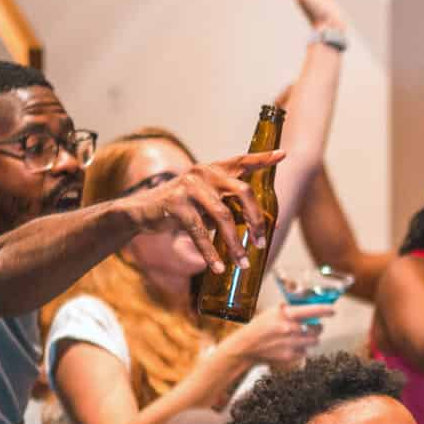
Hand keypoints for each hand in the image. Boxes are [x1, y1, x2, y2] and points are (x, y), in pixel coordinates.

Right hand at [117, 150, 282, 272]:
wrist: (141, 210)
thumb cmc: (180, 207)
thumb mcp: (206, 202)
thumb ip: (228, 206)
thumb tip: (258, 227)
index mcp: (214, 170)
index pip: (242, 161)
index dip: (263, 159)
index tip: (282, 155)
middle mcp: (204, 173)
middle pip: (243, 192)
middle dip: (256, 220)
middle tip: (261, 243)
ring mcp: (190, 186)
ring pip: (223, 216)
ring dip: (235, 244)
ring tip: (243, 263)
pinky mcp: (176, 204)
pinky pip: (199, 232)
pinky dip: (210, 253)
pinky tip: (217, 267)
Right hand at [222, 301, 327, 368]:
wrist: (247, 347)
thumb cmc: (261, 326)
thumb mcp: (274, 311)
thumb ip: (291, 308)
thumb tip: (311, 305)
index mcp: (286, 314)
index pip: (314, 310)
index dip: (326, 310)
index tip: (333, 311)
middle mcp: (290, 328)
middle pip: (318, 328)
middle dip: (317, 327)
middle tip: (313, 326)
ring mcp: (291, 343)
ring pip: (315, 341)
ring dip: (311, 338)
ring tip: (300, 336)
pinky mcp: (290, 356)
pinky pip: (306, 352)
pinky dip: (302, 349)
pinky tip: (291, 346)